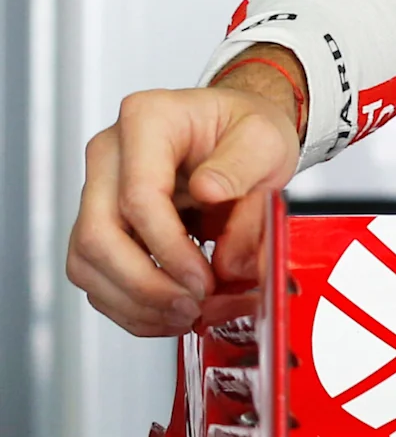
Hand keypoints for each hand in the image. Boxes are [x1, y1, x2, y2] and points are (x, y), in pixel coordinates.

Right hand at [68, 58, 304, 336]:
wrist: (238, 134)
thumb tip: (220, 226)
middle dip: (145, 285)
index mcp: (148, 120)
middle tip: (192, 307)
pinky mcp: (102, 226)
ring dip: (135, 302)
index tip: (202, 280)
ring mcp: (99, 192)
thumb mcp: (266, 140)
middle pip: (98, 236)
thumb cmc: (247, 130)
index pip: (139, 197)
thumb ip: (245, 179)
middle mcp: (111, 155)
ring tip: (186, 316)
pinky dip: (130, 306)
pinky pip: (96, 276)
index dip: (169, 249)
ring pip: (87, 263)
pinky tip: (168, 315)